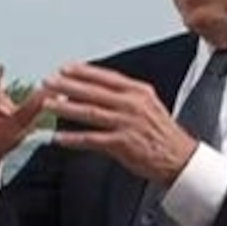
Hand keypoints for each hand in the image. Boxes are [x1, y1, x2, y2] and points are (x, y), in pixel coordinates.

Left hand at [41, 61, 198, 184]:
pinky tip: (57, 137)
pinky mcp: (122, 144)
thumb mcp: (148, 105)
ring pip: (89, 112)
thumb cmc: (161, 133)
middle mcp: (132, 104)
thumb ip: (125, 96)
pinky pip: (91, 139)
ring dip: (65, 108)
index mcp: (138, 92)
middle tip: (47, 82)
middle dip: (67, 85)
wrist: (179, 158)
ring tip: (47, 104)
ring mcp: (126, 124)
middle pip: (93, 92)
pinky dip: (72, 138)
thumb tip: (96, 89)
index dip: (83, 72)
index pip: (106, 77)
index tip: (64, 68)